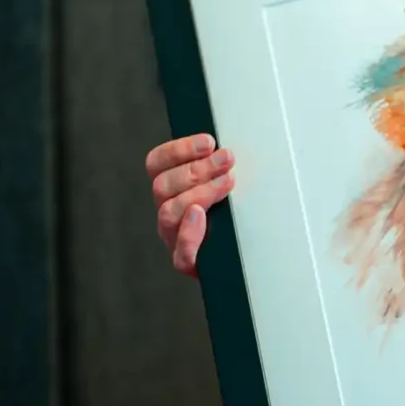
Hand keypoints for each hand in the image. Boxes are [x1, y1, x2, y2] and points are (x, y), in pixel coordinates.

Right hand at [146, 134, 233, 276]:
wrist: (248, 256)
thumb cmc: (239, 215)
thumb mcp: (230, 184)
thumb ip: (222, 166)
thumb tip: (230, 146)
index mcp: (171, 188)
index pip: (157, 163)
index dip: (179, 149)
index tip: (209, 141)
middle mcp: (168, 211)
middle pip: (162, 186)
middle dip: (197, 169)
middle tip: (227, 159)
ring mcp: (174, 238)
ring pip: (168, 213)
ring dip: (199, 193)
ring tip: (227, 183)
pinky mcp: (188, 263)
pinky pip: (180, 254)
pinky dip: (188, 234)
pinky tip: (201, 217)